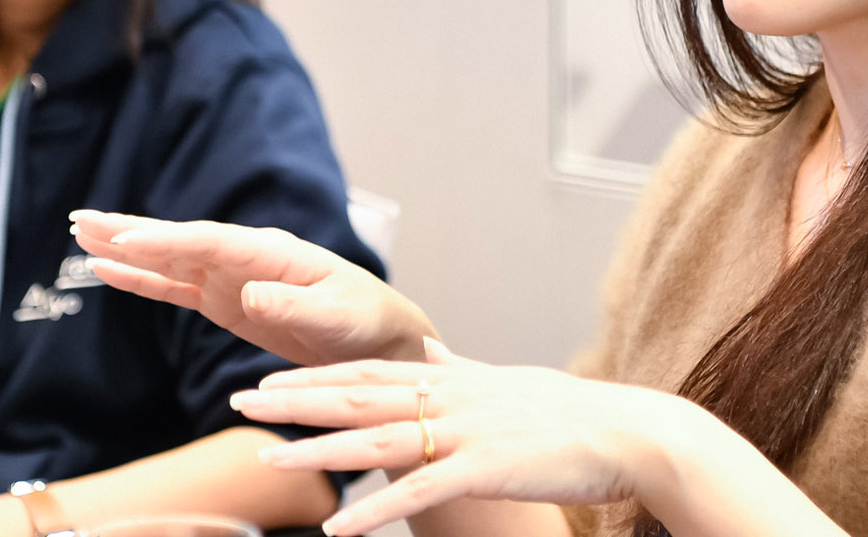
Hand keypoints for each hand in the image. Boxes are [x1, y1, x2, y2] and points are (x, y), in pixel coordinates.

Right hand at [71, 210, 434, 365]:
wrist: (378, 337)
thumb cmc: (364, 321)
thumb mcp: (335, 317)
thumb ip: (292, 306)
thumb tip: (249, 294)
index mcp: (271, 252)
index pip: (207, 242)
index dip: (163, 240)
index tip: (122, 240)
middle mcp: (245, 257)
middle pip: (177, 240)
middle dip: (129, 231)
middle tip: (80, 220)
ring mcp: (231, 278)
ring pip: (168, 259)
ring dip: (126, 249)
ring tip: (80, 235)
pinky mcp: (225, 302)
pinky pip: (175, 288)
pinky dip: (142, 280)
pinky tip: (109, 271)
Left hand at [233, 339, 700, 535]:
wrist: (627, 433)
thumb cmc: (571, 415)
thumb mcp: (507, 381)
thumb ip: (461, 367)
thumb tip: (428, 348)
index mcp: (452, 378)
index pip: (367, 372)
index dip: (313, 374)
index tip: (266, 378)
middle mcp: (451, 397)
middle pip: (357, 396)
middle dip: (295, 400)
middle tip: (239, 400)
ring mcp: (466, 433)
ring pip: (376, 439)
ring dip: (318, 451)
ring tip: (267, 458)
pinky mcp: (484, 470)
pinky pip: (417, 493)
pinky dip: (375, 511)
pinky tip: (338, 528)